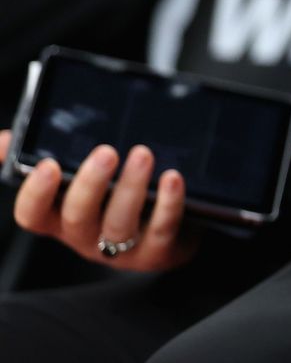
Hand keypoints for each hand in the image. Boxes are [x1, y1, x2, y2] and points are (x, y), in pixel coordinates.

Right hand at [1, 129, 198, 272]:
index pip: (32, 215)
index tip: (46, 165)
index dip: (36, 194)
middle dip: (90, 184)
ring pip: (119, 224)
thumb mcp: (74, 178)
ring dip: (130, 188)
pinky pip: (161, 230)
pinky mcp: (158, 250)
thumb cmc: (112, 197)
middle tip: (106, 152)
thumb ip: (38, 156)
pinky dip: (168, 204)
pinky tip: (172, 179)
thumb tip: (1, 140)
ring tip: (142, 155)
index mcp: (59, 217)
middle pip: (77, 217)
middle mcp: (85, 235)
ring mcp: (121, 248)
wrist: (168, 230)